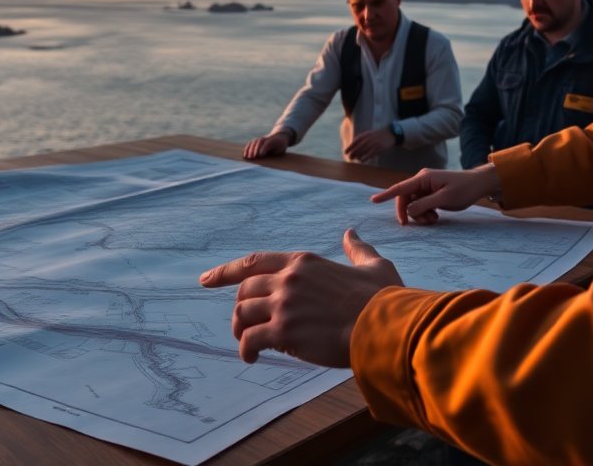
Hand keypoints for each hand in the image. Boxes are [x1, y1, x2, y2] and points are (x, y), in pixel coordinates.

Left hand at [198, 230, 401, 366]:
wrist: (387, 328)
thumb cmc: (384, 300)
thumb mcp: (374, 265)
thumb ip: (358, 249)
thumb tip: (351, 233)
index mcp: (303, 262)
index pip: (253, 262)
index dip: (225, 272)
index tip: (206, 279)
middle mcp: (288, 279)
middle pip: (244, 291)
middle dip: (240, 309)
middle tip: (243, 326)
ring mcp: (284, 305)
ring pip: (243, 314)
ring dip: (241, 332)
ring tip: (249, 346)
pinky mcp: (284, 332)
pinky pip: (251, 340)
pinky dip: (246, 350)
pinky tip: (251, 359)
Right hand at [244, 131, 289, 159]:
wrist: (280, 136)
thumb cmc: (280, 146)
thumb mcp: (281, 150)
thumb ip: (275, 152)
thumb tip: (265, 157)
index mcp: (275, 140)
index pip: (268, 143)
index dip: (264, 148)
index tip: (260, 154)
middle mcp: (267, 138)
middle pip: (259, 141)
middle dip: (255, 149)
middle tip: (253, 157)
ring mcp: (261, 138)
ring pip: (254, 141)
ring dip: (250, 149)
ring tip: (248, 157)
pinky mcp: (257, 140)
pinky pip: (251, 143)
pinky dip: (247, 148)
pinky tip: (245, 155)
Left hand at [343, 127, 395, 161]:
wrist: (389, 134)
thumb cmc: (376, 136)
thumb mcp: (368, 134)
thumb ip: (361, 139)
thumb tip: (353, 147)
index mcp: (365, 135)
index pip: (355, 141)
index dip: (349, 147)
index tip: (345, 152)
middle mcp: (369, 139)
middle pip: (358, 147)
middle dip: (353, 153)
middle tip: (349, 157)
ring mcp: (374, 143)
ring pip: (364, 151)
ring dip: (358, 156)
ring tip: (354, 159)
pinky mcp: (379, 148)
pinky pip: (370, 154)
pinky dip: (365, 157)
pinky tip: (362, 160)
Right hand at [370, 164, 499, 224]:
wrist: (478, 185)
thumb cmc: (464, 189)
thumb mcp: (444, 199)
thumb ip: (424, 204)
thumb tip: (408, 211)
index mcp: (423, 178)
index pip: (400, 188)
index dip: (386, 195)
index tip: (373, 200)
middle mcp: (422, 181)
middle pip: (405, 198)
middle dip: (409, 212)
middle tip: (417, 224)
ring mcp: (426, 187)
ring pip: (413, 204)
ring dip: (419, 215)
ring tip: (433, 220)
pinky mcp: (431, 193)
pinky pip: (420, 205)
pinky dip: (425, 213)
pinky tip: (435, 216)